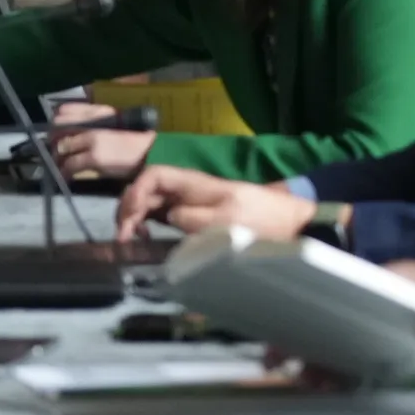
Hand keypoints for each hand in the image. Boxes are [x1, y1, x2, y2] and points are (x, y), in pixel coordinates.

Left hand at [46, 116, 149, 184]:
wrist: (150, 152)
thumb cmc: (132, 140)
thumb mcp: (111, 124)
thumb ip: (92, 125)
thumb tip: (71, 135)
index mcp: (96, 112)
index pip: (63, 111)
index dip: (54, 125)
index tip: (54, 135)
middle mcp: (91, 123)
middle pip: (57, 129)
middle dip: (52, 143)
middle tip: (55, 153)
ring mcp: (92, 140)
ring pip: (62, 149)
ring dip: (57, 160)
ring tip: (59, 167)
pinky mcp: (94, 158)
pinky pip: (70, 165)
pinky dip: (64, 173)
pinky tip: (66, 178)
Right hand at [114, 169, 310, 243]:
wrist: (291, 223)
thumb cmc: (262, 220)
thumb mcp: (226, 221)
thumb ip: (192, 217)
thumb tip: (167, 217)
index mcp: (195, 183)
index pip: (153, 175)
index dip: (135, 192)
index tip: (130, 219)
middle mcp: (189, 188)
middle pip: (147, 188)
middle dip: (128, 207)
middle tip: (123, 236)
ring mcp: (192, 201)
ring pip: (152, 201)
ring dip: (135, 217)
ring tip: (131, 238)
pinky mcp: (197, 214)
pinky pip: (164, 213)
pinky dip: (149, 223)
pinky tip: (149, 237)